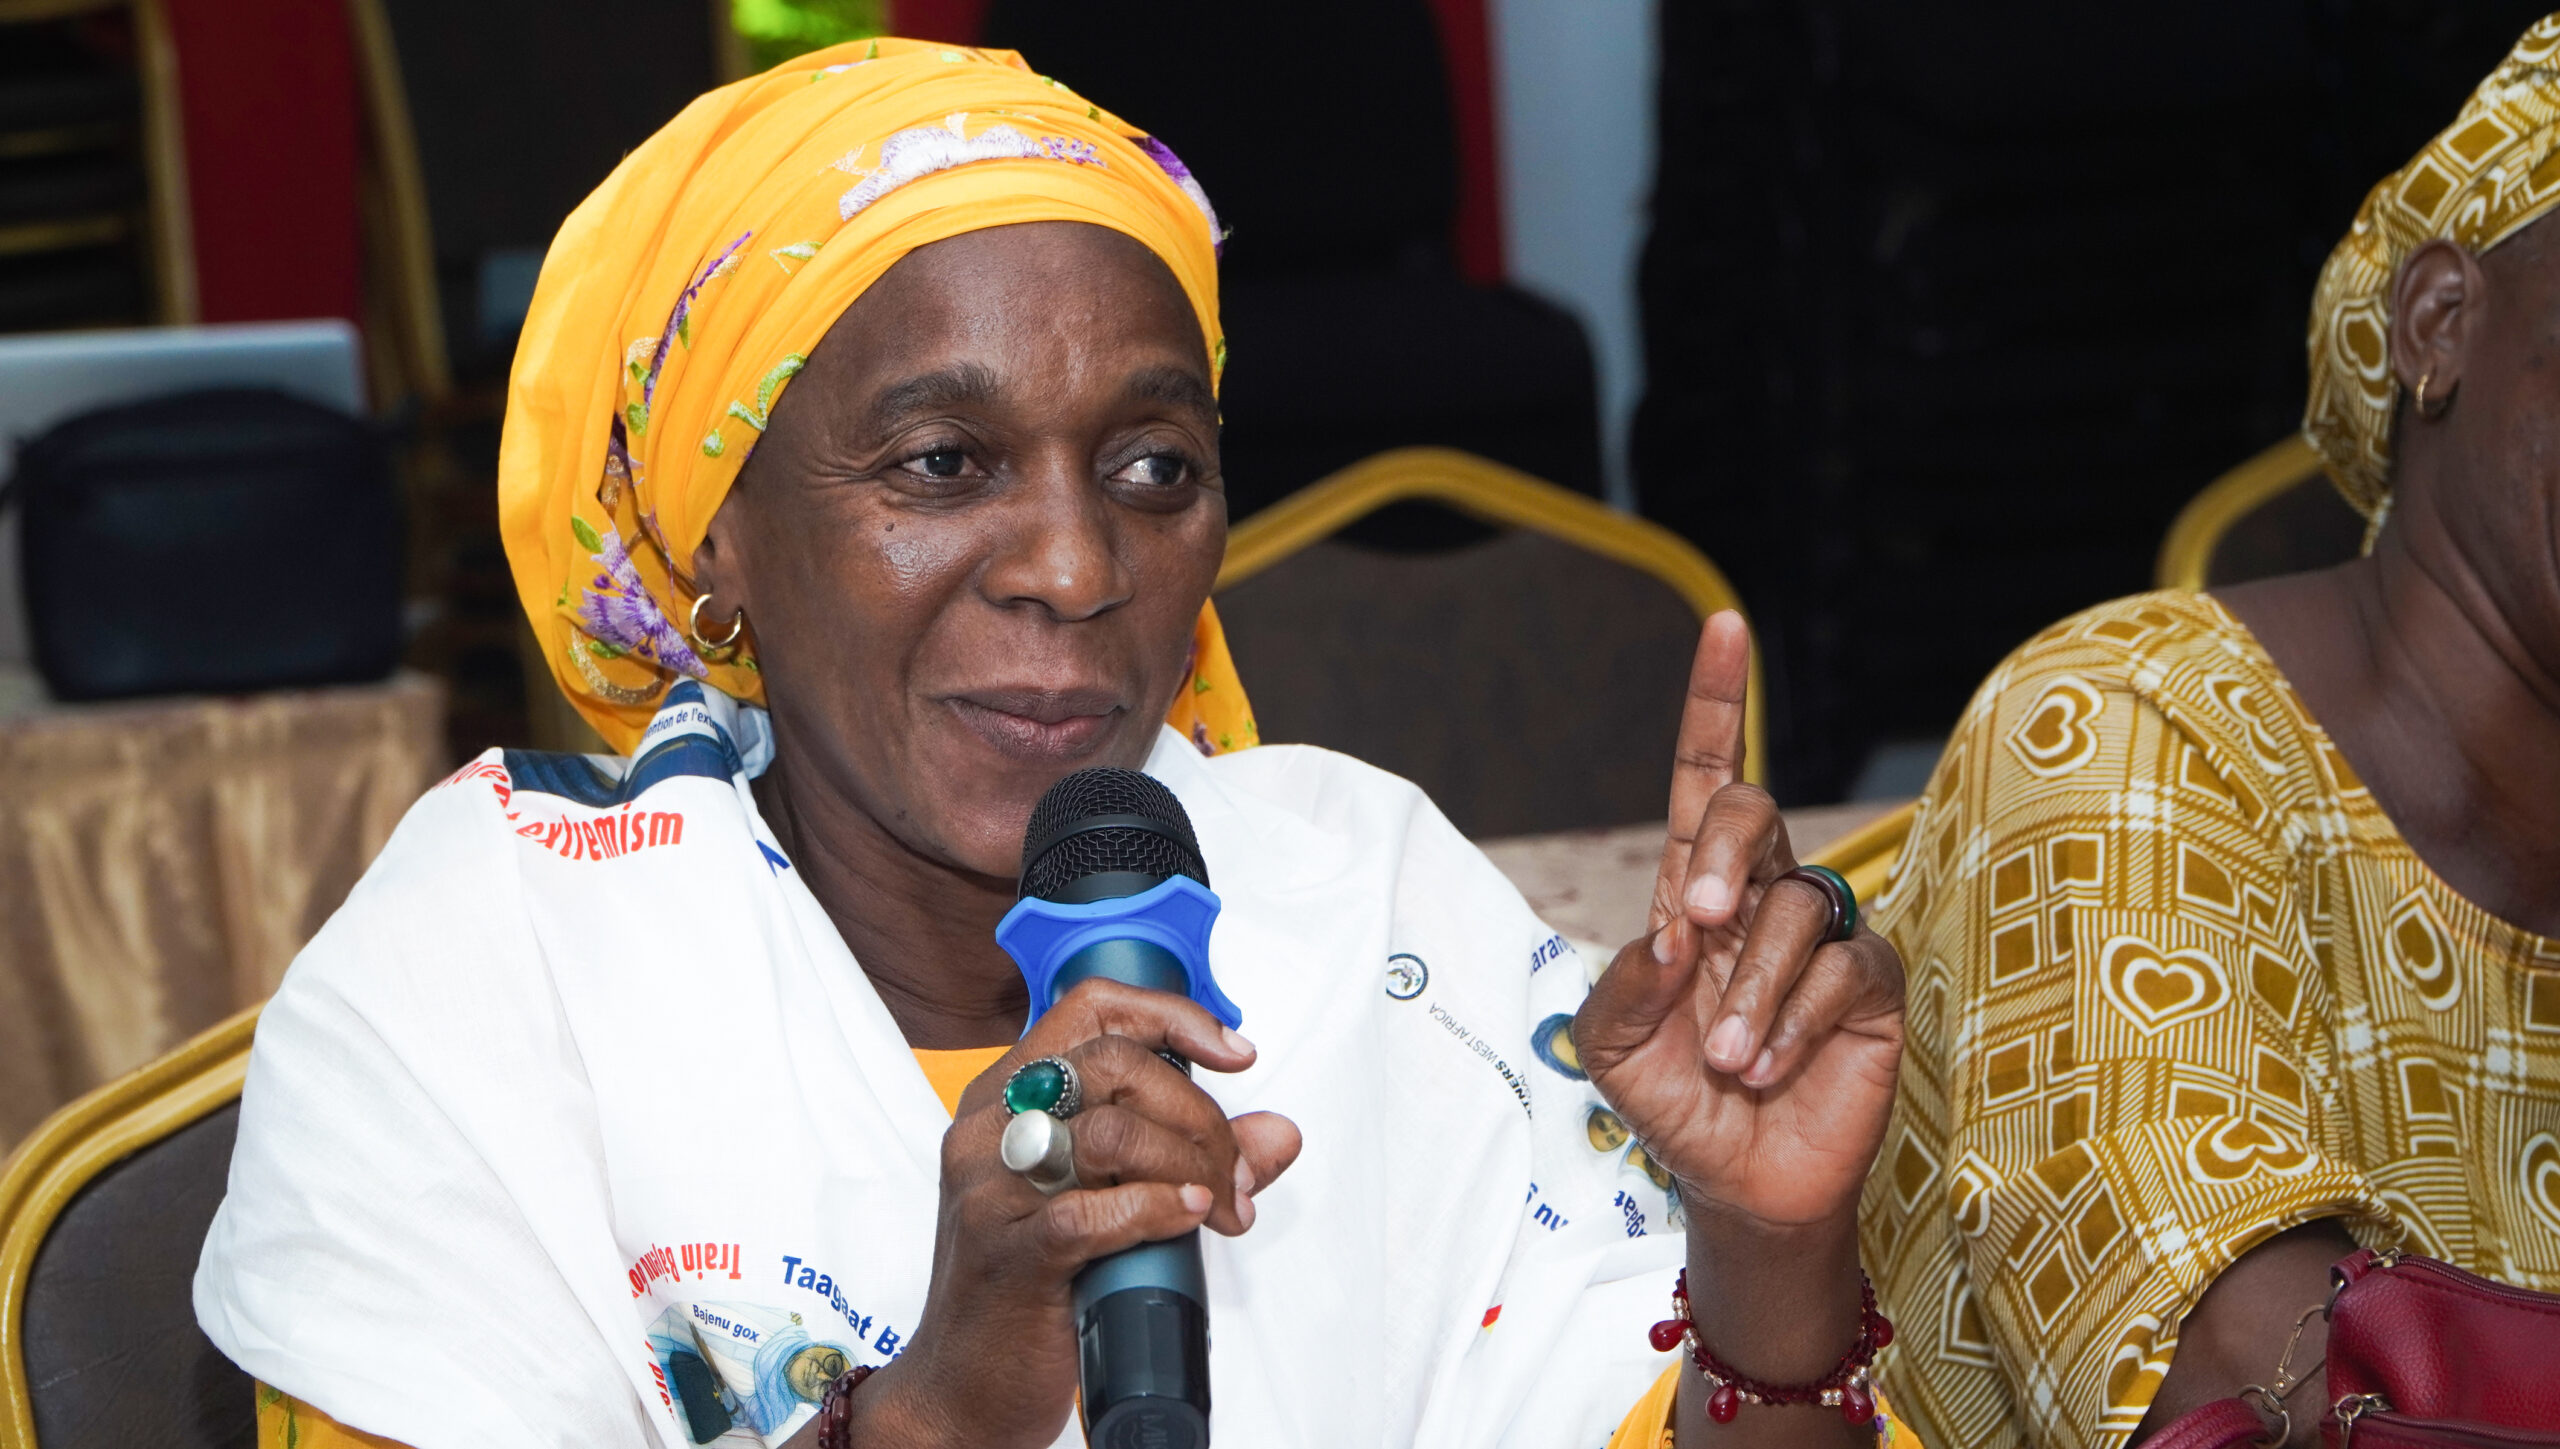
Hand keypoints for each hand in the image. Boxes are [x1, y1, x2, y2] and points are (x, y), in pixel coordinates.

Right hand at [842, 981, 1301, 1448]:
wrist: (963, 1387)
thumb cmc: (1027, 1287)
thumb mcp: (1104, 1201)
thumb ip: (1188, 1158)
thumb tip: (1277, 1136)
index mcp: (1007, 1096)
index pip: (1092, 1009)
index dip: (1174, 1017)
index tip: (1234, 1053)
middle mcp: (991, 1128)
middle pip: (1117, 1066)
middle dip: (1200, 1114)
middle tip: (1231, 1174)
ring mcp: (993, 1189)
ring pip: (1110, 1132)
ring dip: (1189, 1165)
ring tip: (1216, 1207)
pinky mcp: (1011, 1253)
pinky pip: (1093, 1210)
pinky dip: (1157, 1208)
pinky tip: (1187, 1218)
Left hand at [1572, 611, 1904, 1229]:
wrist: (1738, 1182)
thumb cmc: (1674, 1102)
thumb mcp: (1613, 1046)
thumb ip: (1626, 983)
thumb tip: (1675, 933)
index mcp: (1694, 892)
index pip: (1706, 779)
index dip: (1717, 704)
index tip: (1725, 627)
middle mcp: (1759, 899)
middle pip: (1753, 814)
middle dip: (1721, 853)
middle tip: (1696, 925)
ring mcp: (1820, 938)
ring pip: (1794, 908)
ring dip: (1749, 990)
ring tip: (1726, 1057)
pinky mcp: (1871, 987)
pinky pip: (1841, 970)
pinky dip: (1792, 1022)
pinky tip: (1764, 1067)